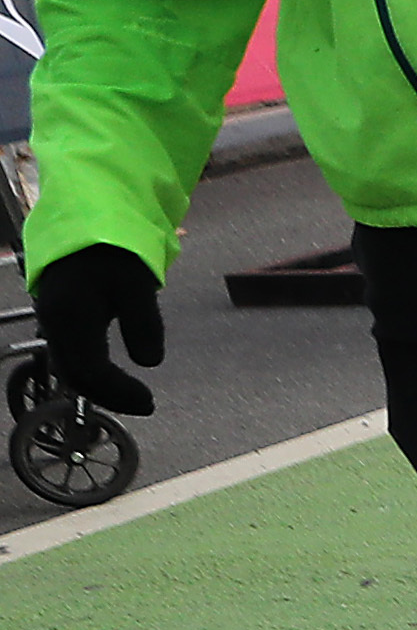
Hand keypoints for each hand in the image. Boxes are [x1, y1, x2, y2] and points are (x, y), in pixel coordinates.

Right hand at [26, 244, 164, 416]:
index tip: (149, 402)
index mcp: (69, 318)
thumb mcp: (136, 284)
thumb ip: (144, 322)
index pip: (89, 371)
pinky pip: (72, 354)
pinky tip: (116, 376)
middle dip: (109, 395)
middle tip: (145, 404)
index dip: (118, 393)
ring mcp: (54, 321)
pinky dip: (93, 371)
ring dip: (100, 386)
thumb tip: (150, 362)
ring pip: (71, 366)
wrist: (85, 224)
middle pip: (76, 374)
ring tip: (134, 396)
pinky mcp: (60, 318)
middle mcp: (54, 324)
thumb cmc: (113, 251)